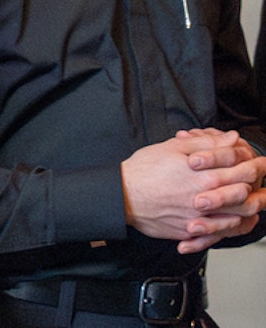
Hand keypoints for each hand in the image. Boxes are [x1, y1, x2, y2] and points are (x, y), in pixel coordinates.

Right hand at [123, 131, 265, 251]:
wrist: (121, 196)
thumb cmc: (144, 170)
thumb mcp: (173, 147)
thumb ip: (206, 143)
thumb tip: (231, 138)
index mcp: (204, 177)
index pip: (242, 172)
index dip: (252, 165)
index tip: (255, 162)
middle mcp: (205, 201)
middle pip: (245, 199)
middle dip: (254, 190)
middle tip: (256, 185)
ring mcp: (198, 220)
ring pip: (236, 219)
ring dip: (244, 210)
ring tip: (245, 202)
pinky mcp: (189, 232)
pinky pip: (217, 234)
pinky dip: (227, 227)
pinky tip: (228, 219)